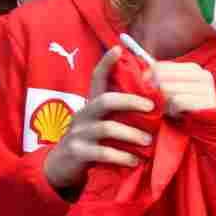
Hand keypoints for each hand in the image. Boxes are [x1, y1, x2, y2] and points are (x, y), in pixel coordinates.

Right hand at [43, 48, 154, 191]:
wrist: (61, 168)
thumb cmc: (92, 142)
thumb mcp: (103, 124)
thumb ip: (120, 114)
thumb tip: (154, 103)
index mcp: (92, 105)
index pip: (97, 79)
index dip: (106, 63)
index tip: (118, 48)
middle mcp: (83, 115)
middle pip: (105, 101)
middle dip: (130, 101)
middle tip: (151, 107)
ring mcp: (78, 133)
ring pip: (107, 128)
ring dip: (131, 134)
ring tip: (148, 142)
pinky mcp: (78, 153)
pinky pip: (102, 153)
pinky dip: (122, 157)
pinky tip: (134, 161)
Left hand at [148, 62, 215, 116]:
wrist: (204, 129)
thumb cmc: (184, 110)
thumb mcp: (172, 90)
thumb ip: (159, 79)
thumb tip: (142, 76)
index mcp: (194, 68)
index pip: (159, 67)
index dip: (147, 80)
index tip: (148, 92)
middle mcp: (203, 75)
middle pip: (161, 77)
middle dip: (157, 93)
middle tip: (162, 105)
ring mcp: (207, 88)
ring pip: (168, 89)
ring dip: (165, 104)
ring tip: (172, 110)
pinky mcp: (207, 102)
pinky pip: (178, 101)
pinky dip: (174, 111)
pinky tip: (180, 115)